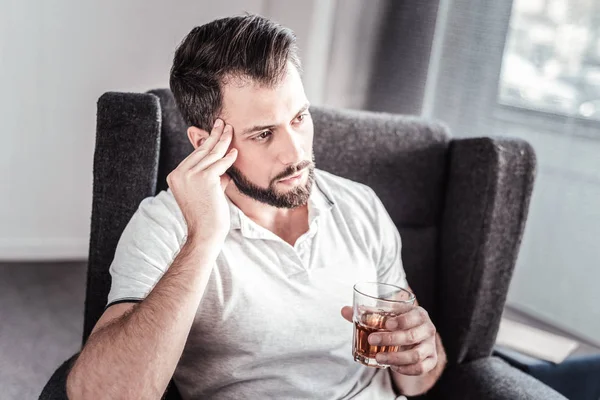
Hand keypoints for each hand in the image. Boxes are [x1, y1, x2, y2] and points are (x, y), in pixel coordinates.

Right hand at [167, 119, 236, 245]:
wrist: (205, 233)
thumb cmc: (207, 216)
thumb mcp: (205, 191)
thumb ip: (211, 176)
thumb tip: (224, 163)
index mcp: (175, 176)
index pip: (194, 156)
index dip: (206, 143)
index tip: (214, 132)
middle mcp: (179, 174)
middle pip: (201, 150)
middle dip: (213, 135)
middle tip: (222, 123)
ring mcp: (190, 175)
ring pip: (211, 154)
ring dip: (223, 141)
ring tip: (230, 130)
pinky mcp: (204, 178)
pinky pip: (220, 164)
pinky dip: (228, 158)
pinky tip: (235, 152)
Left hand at [341, 305, 437, 375]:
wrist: (417, 337)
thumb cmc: (400, 324)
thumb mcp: (388, 316)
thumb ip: (368, 313)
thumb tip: (344, 310)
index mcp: (419, 314)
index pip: (413, 316)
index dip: (400, 321)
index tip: (385, 324)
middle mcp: (428, 328)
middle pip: (412, 336)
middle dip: (391, 339)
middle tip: (372, 340)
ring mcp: (431, 346)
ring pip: (416, 355)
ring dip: (396, 358)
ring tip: (379, 358)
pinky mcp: (431, 360)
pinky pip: (421, 368)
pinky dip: (406, 369)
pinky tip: (393, 367)